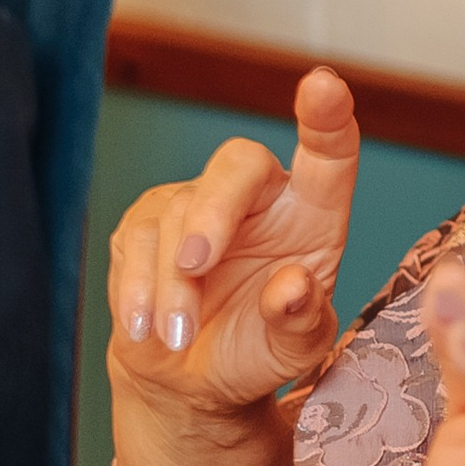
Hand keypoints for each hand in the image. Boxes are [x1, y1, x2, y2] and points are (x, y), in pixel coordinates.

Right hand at [107, 67, 358, 421]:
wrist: (193, 379)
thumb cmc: (258, 348)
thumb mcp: (294, 349)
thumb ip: (300, 319)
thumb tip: (293, 285)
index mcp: (312, 214)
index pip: (328, 154)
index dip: (326, 118)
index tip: (324, 86)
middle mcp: (258, 196)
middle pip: (238, 164)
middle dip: (213, 211)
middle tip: (197, 265)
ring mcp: (197, 203)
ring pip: (178, 212)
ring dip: (174, 282)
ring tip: (180, 337)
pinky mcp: (145, 225)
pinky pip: (136, 240)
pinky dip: (139, 288)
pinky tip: (147, 328)